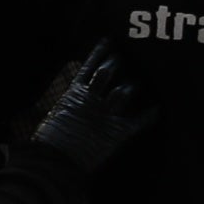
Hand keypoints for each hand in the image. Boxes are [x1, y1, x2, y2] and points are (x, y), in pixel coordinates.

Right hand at [26, 47, 157, 173]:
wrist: (56, 162)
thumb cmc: (47, 145)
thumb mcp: (50, 121)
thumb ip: (59, 111)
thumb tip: (57, 111)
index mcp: (73, 95)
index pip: (88, 68)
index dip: (98, 54)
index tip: (108, 41)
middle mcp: (92, 100)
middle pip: (107, 74)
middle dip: (115, 65)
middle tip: (123, 59)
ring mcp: (105, 115)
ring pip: (122, 93)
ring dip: (130, 87)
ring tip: (135, 83)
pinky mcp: (117, 132)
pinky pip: (137, 121)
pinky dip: (148, 116)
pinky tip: (157, 109)